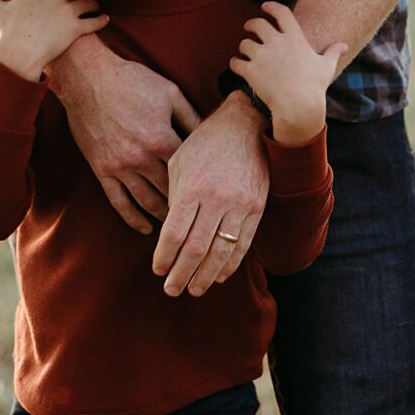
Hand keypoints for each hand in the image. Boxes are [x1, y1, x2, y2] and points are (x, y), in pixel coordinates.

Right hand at [0, 0, 107, 84]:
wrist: (19, 53)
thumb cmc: (8, 33)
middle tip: (82, 0)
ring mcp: (68, 11)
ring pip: (88, 3)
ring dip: (92, 6)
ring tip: (94, 10)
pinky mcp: (76, 28)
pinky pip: (95, 21)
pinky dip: (102, 20)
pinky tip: (105, 20)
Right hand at [47, 37, 199, 234]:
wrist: (88, 78)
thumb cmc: (131, 80)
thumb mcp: (170, 93)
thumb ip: (191, 117)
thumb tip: (212, 136)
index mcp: (161, 138)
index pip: (188, 172)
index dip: (201, 188)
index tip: (214, 202)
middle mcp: (140, 157)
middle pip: (169, 192)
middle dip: (185, 209)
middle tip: (201, 223)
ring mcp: (119, 166)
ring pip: (146, 201)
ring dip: (162, 217)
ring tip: (177, 229)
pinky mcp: (102, 170)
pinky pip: (118, 201)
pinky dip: (132, 218)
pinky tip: (144, 229)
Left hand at [151, 92, 270, 295]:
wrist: (248, 124)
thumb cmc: (206, 142)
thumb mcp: (180, 162)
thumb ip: (174, 197)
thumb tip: (169, 233)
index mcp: (193, 187)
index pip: (175, 233)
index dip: (165, 257)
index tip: (158, 271)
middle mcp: (217, 199)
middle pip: (196, 248)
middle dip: (182, 274)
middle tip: (171, 290)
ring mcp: (240, 205)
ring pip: (221, 251)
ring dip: (206, 276)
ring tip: (194, 290)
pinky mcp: (257, 208)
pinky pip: (243, 244)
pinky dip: (230, 264)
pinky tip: (219, 276)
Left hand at [229, 3, 346, 146]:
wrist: (298, 106)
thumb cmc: (314, 87)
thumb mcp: (326, 67)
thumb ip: (333, 52)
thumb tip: (344, 46)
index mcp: (294, 37)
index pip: (281, 13)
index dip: (271, 7)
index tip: (264, 6)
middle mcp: (276, 42)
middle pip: (258, 24)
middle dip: (251, 24)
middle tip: (248, 27)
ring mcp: (262, 56)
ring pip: (244, 44)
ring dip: (243, 47)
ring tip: (244, 52)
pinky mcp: (251, 71)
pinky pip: (236, 62)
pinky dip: (234, 63)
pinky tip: (236, 65)